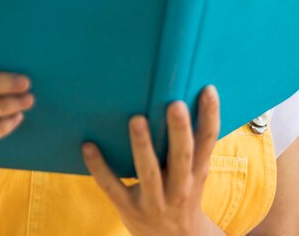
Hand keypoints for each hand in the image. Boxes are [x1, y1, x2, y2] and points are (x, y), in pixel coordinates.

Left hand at [82, 86, 220, 235]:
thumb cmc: (182, 192)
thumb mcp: (195, 172)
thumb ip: (191, 143)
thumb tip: (184, 94)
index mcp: (197, 172)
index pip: (207, 141)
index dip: (210, 115)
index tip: (207, 89)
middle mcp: (180, 187)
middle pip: (182, 156)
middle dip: (179, 131)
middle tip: (175, 104)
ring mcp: (154, 200)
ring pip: (149, 172)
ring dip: (142, 146)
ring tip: (136, 119)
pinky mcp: (128, 208)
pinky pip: (111, 186)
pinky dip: (99, 166)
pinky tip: (88, 145)